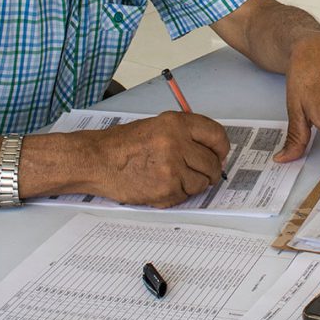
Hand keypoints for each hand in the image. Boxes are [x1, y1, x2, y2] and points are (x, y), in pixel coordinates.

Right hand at [88, 111, 229, 207]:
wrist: (97, 159)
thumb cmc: (123, 144)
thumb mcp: (157, 126)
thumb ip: (185, 134)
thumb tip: (212, 150)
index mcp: (176, 123)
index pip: (216, 135)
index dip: (222, 148)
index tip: (221, 154)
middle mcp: (176, 143)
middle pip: (212, 163)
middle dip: (211, 171)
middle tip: (203, 173)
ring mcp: (171, 167)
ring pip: (201, 183)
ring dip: (193, 184)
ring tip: (174, 178)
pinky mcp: (164, 189)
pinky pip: (185, 196)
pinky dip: (177, 194)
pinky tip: (162, 185)